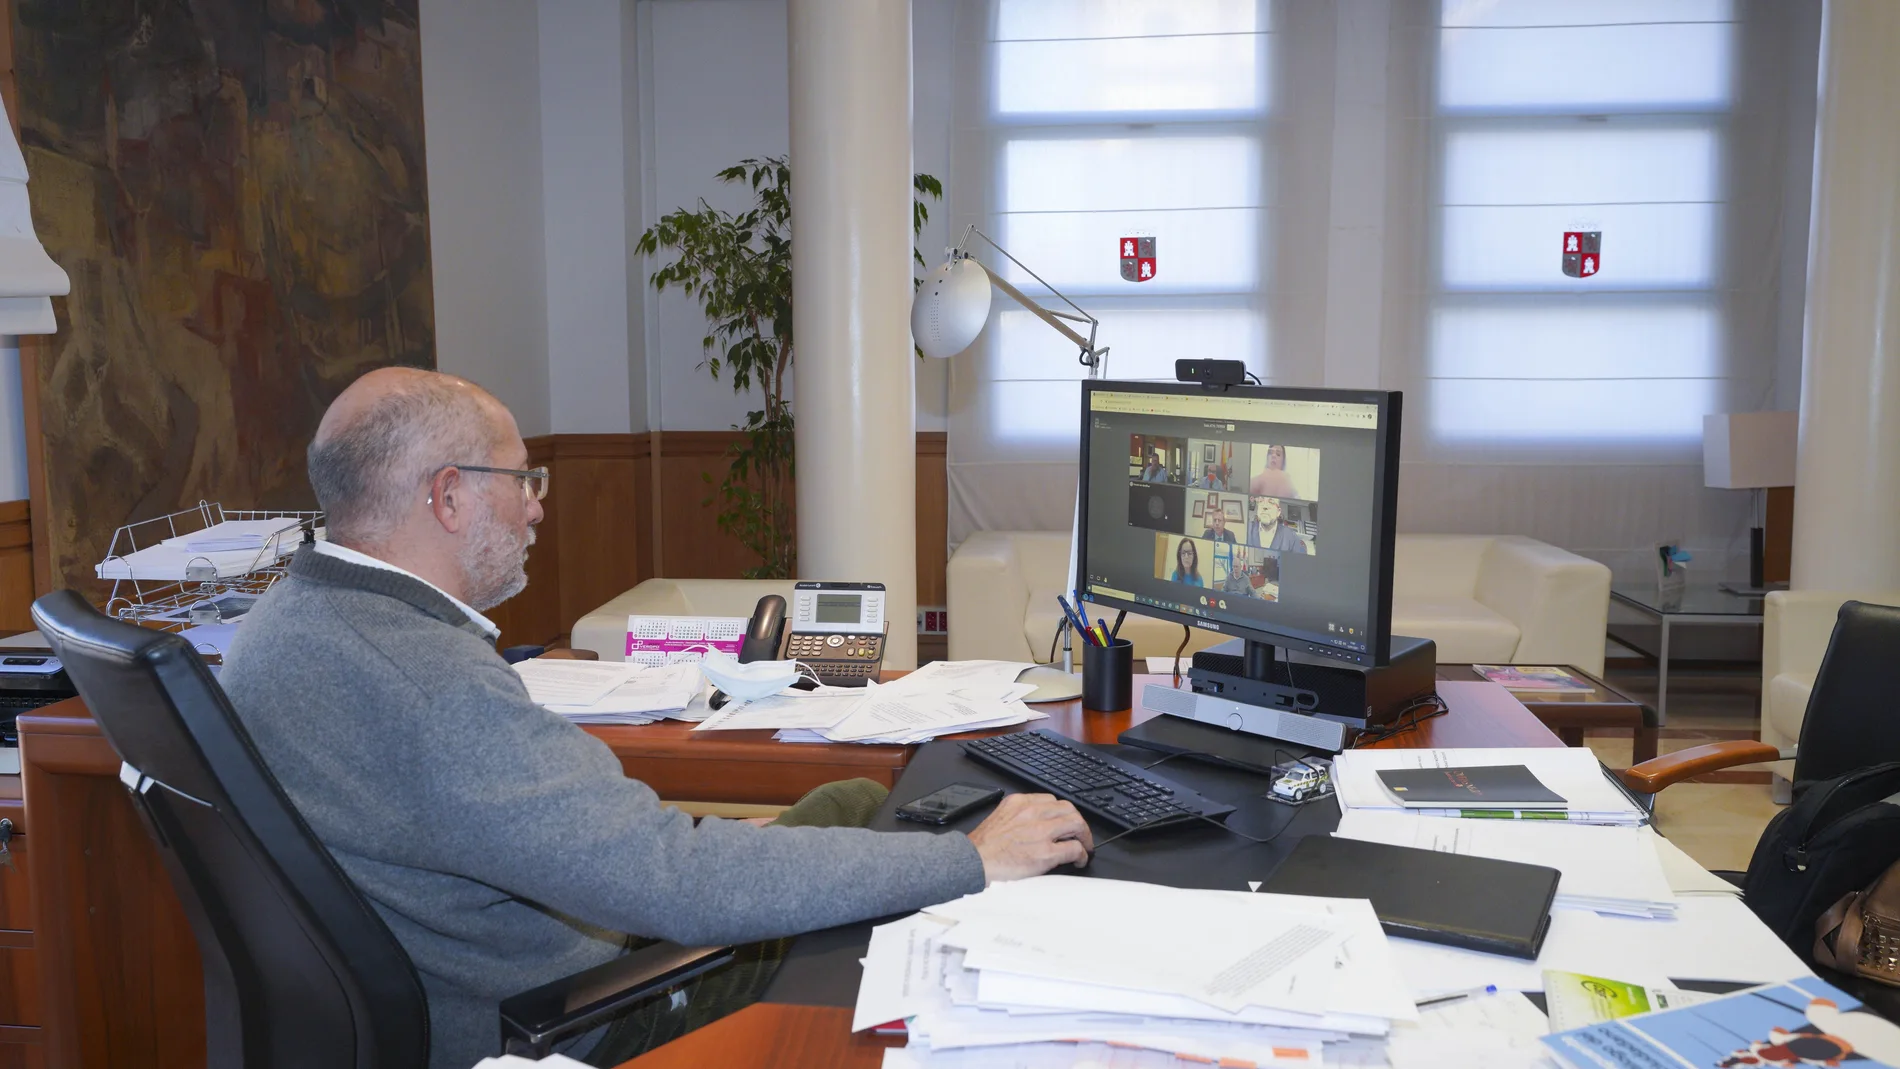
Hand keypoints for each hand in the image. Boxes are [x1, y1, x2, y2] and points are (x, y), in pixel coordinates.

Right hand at [966, 793, 1092, 882]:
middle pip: (1068, 809)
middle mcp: (1032, 812)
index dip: (1062, 813)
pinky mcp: (1046, 853)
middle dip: (1078, 822)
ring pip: (1076, 824)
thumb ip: (1019, 816)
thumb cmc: (982, 846)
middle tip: (1080, 834)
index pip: (1051, 801)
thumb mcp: (1000, 817)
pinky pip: (1074, 848)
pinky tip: (1078, 860)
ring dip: (1084, 837)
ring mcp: (1041, 832)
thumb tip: (1035, 825)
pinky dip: (1081, 854)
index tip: (1065, 821)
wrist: (973, 862)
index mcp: (1020, 803)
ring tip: (1084, 846)